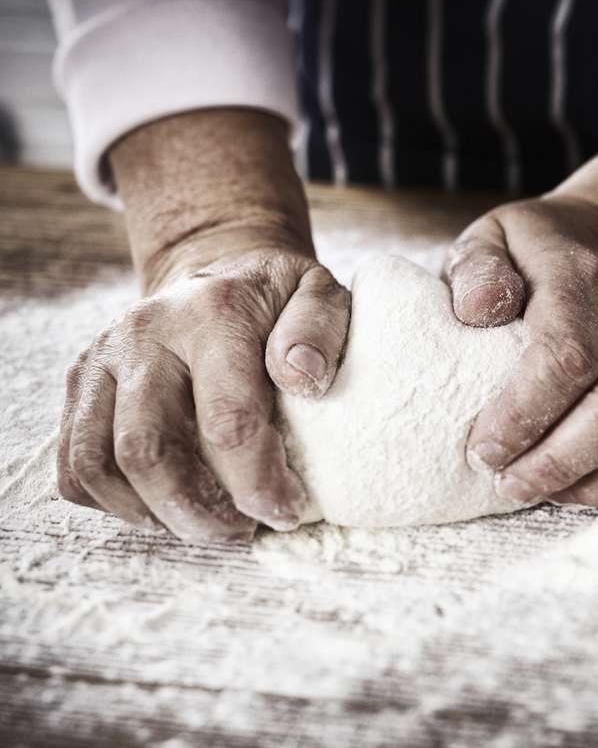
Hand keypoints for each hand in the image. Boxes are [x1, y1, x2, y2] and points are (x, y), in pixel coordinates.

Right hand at [58, 241, 349, 539]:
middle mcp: (143, 334)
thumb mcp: (318, 293)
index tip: (285, 512)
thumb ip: (319, 329)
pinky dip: (111, 501)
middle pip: (145, 451)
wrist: (213, 272)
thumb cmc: (273, 297)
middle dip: (195, 513)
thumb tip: (303, 380)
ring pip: (97, 464)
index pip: (227, 421)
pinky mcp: (82, 381)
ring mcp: (102, 358)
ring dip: (150, 513)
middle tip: (239, 530)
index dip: (256, 484)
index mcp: (211, 316)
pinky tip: (160, 503)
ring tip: (201, 522)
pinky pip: (73, 463)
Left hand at [445, 194, 597, 506]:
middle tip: (508, 486)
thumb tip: (478, 311)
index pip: (567, 355)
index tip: (484, 450)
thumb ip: (476, 270)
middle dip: (560, 461)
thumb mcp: (490, 241)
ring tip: (545, 495)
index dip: (525, 414)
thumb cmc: (529, 257)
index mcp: (581, 280)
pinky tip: (593, 493)